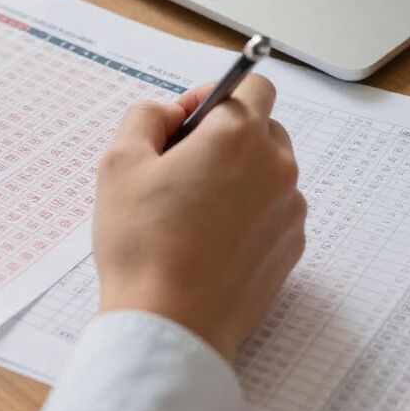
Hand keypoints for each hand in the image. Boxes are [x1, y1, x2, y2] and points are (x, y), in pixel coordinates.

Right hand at [94, 75, 304, 362]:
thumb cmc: (142, 244)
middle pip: (262, 127)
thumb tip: (168, 113)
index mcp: (238, 137)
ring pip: (267, 170)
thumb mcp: (119, 162)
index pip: (252, 85)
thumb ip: (145, 116)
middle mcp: (276, 168)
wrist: (171, 325)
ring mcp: (289, 211)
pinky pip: (272, 210)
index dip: (214, 94)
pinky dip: (246, 212)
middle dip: (224, 135)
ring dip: (237, 174)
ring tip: (190, 209)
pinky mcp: (290, 249)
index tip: (184, 121)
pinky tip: (207, 239)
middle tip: (179, 166)